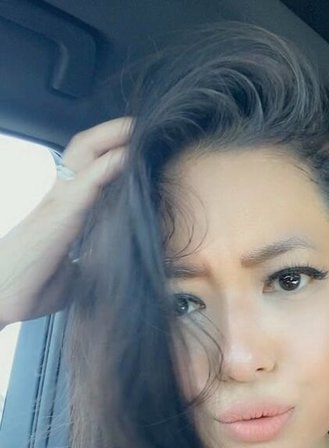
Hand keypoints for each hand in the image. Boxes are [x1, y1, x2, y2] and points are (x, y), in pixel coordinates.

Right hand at [0, 116, 132, 326]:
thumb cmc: (29, 287)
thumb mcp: (74, 276)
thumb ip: (92, 264)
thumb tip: (116, 268)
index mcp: (64, 211)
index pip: (90, 170)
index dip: (113, 154)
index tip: (143, 149)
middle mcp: (60, 198)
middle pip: (86, 148)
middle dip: (114, 132)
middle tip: (145, 125)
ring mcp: (58, 201)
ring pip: (85, 152)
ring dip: (113, 136)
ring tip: (139, 126)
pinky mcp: (59, 213)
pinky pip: (88, 180)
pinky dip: (111, 164)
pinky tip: (130, 154)